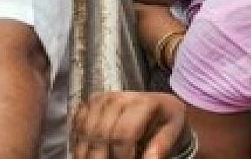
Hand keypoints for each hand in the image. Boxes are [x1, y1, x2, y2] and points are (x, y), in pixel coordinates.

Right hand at [72, 92, 188, 158]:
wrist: (161, 106)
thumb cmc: (167, 120)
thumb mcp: (174, 131)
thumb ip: (161, 147)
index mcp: (143, 103)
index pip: (124, 134)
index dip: (123, 156)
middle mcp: (119, 98)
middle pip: (101, 135)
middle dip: (103, 157)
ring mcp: (102, 99)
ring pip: (85, 132)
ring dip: (88, 153)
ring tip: (101, 158)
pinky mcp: (90, 103)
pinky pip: (76, 126)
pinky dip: (80, 143)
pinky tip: (90, 152)